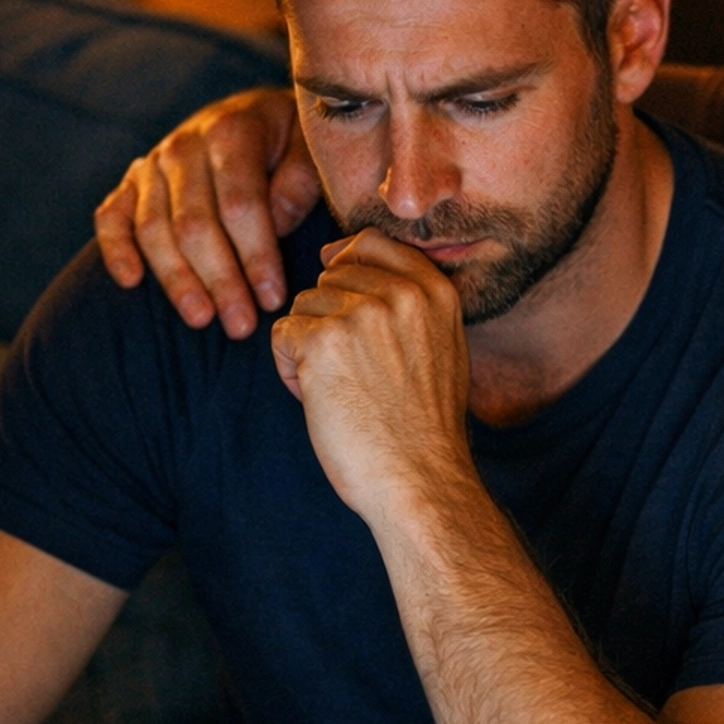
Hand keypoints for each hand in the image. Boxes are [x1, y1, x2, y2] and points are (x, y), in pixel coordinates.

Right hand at [94, 87, 319, 338]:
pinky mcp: (131, 184)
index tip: (272, 299)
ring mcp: (152, 165)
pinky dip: (116, 249)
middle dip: (219, 280)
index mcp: (231, 132)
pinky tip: (131, 282)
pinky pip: (112, 217)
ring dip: (177, 280)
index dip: (256, 256)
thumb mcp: (309, 149)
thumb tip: (275, 223)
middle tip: (241, 325)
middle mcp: (184, 146)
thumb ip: (298, 182)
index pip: (240, 204)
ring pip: (154, 229)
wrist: (254, 114)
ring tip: (202, 319)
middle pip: (194, 224)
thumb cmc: (288, 142)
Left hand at [271, 228, 473, 524]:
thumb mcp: (442, 348)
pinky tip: (318, 400)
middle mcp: (400, 292)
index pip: (372, 243)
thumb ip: (408, 302)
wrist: (421, 480)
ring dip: (307, 348)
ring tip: (338, 391)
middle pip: (330, 278)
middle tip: (352, 374)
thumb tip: (340, 256)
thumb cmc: (425, 429)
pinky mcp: (323, 340)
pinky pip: (281, 334)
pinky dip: (289, 370)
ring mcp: (362, 313)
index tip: (341, 302)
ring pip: (303, 306)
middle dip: (328, 321)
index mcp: (434, 291)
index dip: (344, 266)